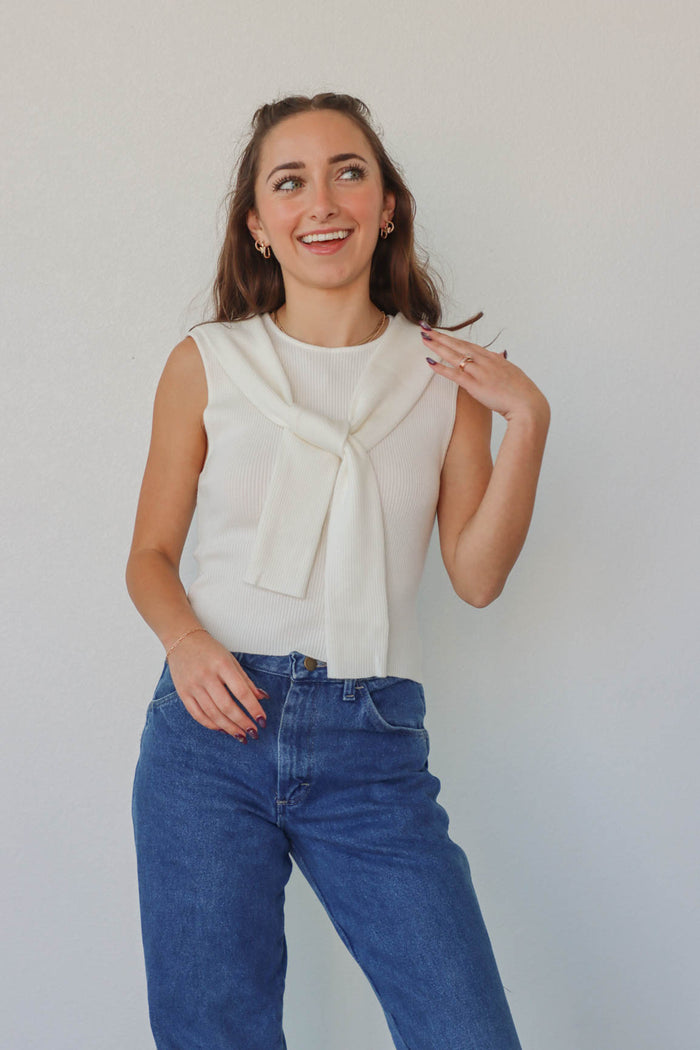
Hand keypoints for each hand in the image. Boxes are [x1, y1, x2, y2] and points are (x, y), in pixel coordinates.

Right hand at [165, 630, 268, 740]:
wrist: (181, 640)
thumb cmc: (210, 650)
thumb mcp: (231, 660)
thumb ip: (246, 680)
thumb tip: (262, 698)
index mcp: (222, 665)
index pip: (241, 692)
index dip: (253, 708)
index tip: (262, 720)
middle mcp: (206, 676)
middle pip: (227, 706)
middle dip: (242, 722)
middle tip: (254, 733)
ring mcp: (192, 686)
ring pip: (212, 713)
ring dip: (229, 727)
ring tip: (241, 735)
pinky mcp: (183, 693)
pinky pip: (197, 714)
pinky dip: (211, 724)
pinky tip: (222, 729)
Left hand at [421, 325, 548, 424]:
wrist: (528, 405)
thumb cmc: (522, 392)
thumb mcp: (512, 372)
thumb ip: (503, 362)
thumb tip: (500, 354)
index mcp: (494, 358)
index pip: (469, 344)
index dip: (454, 338)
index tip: (442, 333)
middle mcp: (486, 361)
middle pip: (459, 344)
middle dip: (441, 336)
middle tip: (426, 327)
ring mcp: (480, 372)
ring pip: (454, 355)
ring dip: (438, 346)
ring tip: (424, 338)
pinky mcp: (476, 386)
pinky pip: (455, 374)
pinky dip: (441, 368)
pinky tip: (430, 362)